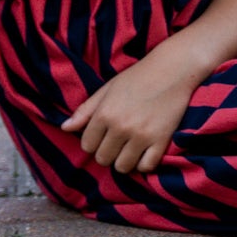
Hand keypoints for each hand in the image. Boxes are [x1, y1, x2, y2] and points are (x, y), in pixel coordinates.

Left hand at [62, 54, 196, 176]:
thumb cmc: (137, 77)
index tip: (103, 136)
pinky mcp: (161, 140)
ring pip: (122, 167)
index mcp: (104, 113)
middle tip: (117, 142)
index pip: (87, 145)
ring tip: (130, 149)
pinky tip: (145, 152)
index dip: (93, 142)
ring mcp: (141, 136)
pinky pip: (146, 167)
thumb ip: (85, 110)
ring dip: (124, 161)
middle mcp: (120, 127)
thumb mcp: (107, 89)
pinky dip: (144, 164)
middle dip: (107, 153)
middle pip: (103, 159)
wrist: (172, 69)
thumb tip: (64, 128)